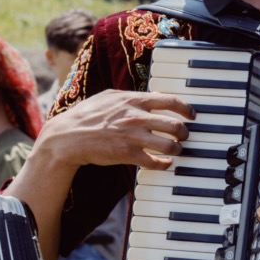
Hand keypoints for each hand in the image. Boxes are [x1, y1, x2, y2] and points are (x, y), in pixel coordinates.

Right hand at [36, 90, 192, 171]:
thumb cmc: (86, 115)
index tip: (191, 115)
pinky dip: (164, 164)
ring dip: (177, 149)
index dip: (185, 108)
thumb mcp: (108, 97)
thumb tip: (151, 95)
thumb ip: (131, 96)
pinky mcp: (128, 155)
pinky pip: (155, 162)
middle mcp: (136, 117)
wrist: (68, 137)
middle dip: (184, 132)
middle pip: (175, 125)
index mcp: (133, 100)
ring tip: (176, 151)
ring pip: (170, 145)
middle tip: (184, 136)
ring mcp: (133, 137)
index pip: (169, 101)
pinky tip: (164, 164)